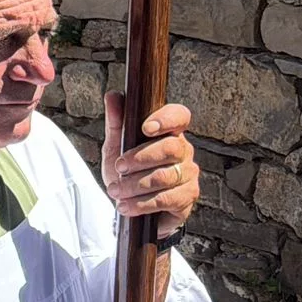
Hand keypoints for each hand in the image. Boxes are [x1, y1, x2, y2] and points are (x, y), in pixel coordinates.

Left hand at [102, 92, 198, 236]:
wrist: (130, 204)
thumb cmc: (126, 171)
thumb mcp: (116, 146)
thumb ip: (116, 123)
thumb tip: (113, 95)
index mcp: (169, 133)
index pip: (180, 116)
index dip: (167, 119)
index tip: (146, 127)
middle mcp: (184, 151)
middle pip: (171, 148)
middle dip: (139, 159)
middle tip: (118, 167)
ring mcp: (189, 174)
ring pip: (165, 176)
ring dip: (135, 184)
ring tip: (115, 191)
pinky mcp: (187, 198)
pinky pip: (167, 199)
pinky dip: (142, 203)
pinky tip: (126, 206)